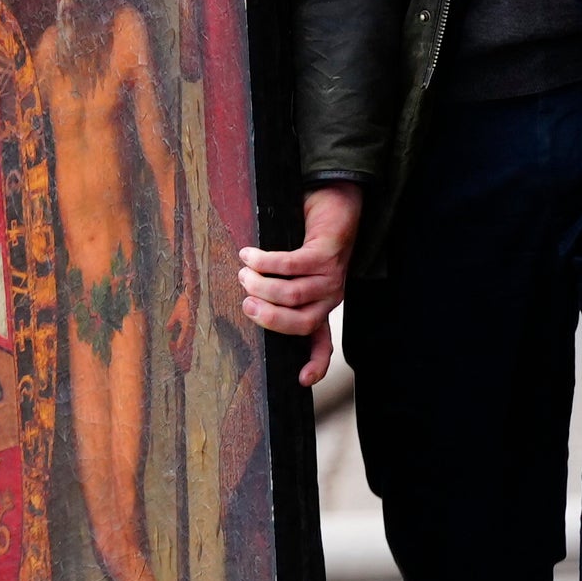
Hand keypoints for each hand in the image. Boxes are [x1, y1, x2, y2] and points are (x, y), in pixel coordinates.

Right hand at [236, 185, 362, 384]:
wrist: (338, 200)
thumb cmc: (310, 235)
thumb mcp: (299, 269)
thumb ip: (281, 286)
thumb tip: (244, 298)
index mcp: (322, 305)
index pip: (322, 343)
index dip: (314, 364)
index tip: (300, 380)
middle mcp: (330, 296)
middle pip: (300, 323)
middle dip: (267, 316)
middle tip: (245, 300)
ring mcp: (331, 275)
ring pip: (292, 294)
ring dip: (260, 284)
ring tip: (243, 272)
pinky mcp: (326, 252)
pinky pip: (290, 264)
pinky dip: (264, 261)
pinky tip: (249, 254)